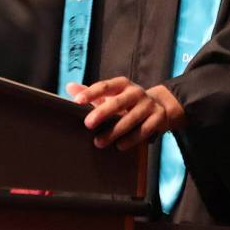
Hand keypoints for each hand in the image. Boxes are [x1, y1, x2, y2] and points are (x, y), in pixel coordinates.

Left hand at [66, 77, 185, 150]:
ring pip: (131, 118)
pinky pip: (144, 130)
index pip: (105, 86)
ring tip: (99, 142)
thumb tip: (69, 87)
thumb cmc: (127, 102)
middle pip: (118, 102)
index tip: (77, 101)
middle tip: (88, 124)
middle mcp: (136, 92)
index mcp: (122, 84)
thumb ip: (92, 93)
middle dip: (103, 113)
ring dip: (115, 131)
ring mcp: (149, 105)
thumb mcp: (112, 95)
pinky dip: (131, 139)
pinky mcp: (158, 118)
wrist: (160, 106)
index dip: (91, 93)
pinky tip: (120, 145)